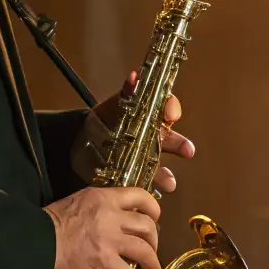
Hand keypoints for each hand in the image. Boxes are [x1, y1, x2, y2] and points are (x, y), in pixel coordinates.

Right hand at [45, 185, 161, 268]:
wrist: (36, 240)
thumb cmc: (52, 222)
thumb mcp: (78, 202)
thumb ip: (99, 209)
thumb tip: (113, 226)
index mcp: (104, 197)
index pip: (139, 195)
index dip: (153, 207)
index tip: (156, 217)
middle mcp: (111, 215)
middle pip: (146, 225)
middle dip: (154, 239)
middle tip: (151, 248)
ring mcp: (110, 238)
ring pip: (144, 249)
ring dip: (153, 262)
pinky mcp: (104, 260)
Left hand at [92, 71, 195, 193]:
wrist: (80, 144)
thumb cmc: (102, 121)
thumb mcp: (115, 105)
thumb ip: (127, 92)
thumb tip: (134, 76)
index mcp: (149, 115)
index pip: (168, 108)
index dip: (172, 109)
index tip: (172, 115)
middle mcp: (152, 135)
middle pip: (170, 139)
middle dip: (180, 145)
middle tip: (187, 151)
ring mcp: (144, 156)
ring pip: (160, 165)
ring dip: (167, 175)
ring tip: (169, 183)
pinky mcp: (135, 173)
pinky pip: (147, 181)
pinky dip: (152, 187)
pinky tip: (154, 192)